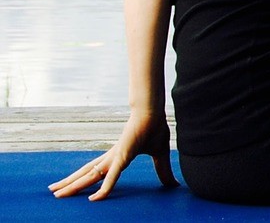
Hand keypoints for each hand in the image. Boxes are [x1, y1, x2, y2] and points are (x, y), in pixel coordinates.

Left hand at [48, 111, 177, 200]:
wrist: (153, 111)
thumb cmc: (156, 128)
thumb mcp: (160, 155)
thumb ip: (162, 171)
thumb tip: (173, 184)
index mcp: (118, 156)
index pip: (98, 171)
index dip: (88, 180)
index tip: (80, 190)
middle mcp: (111, 157)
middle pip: (86, 173)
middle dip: (70, 183)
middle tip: (54, 192)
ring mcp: (114, 157)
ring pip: (89, 175)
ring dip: (72, 185)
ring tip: (55, 193)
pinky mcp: (122, 156)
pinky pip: (111, 176)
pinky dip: (104, 188)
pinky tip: (94, 199)